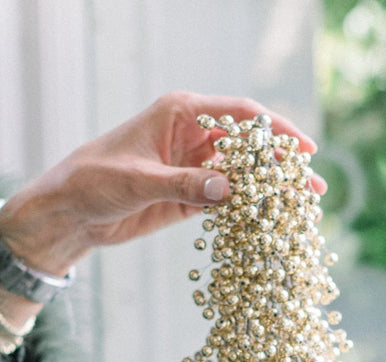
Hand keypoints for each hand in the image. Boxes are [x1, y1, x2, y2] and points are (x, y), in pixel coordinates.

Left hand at [0, 91, 325, 277]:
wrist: (71, 211)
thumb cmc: (96, 180)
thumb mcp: (140, 180)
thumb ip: (187, 185)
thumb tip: (231, 190)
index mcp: (181, 113)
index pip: (241, 115)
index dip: (276, 131)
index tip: (305, 150)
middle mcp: (192, 136)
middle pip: (249, 146)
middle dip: (282, 165)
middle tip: (314, 186)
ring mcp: (193, 168)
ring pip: (242, 175)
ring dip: (270, 191)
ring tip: (301, 208)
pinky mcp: (190, 197)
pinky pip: (227, 200)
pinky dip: (249, 211)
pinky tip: (271, 224)